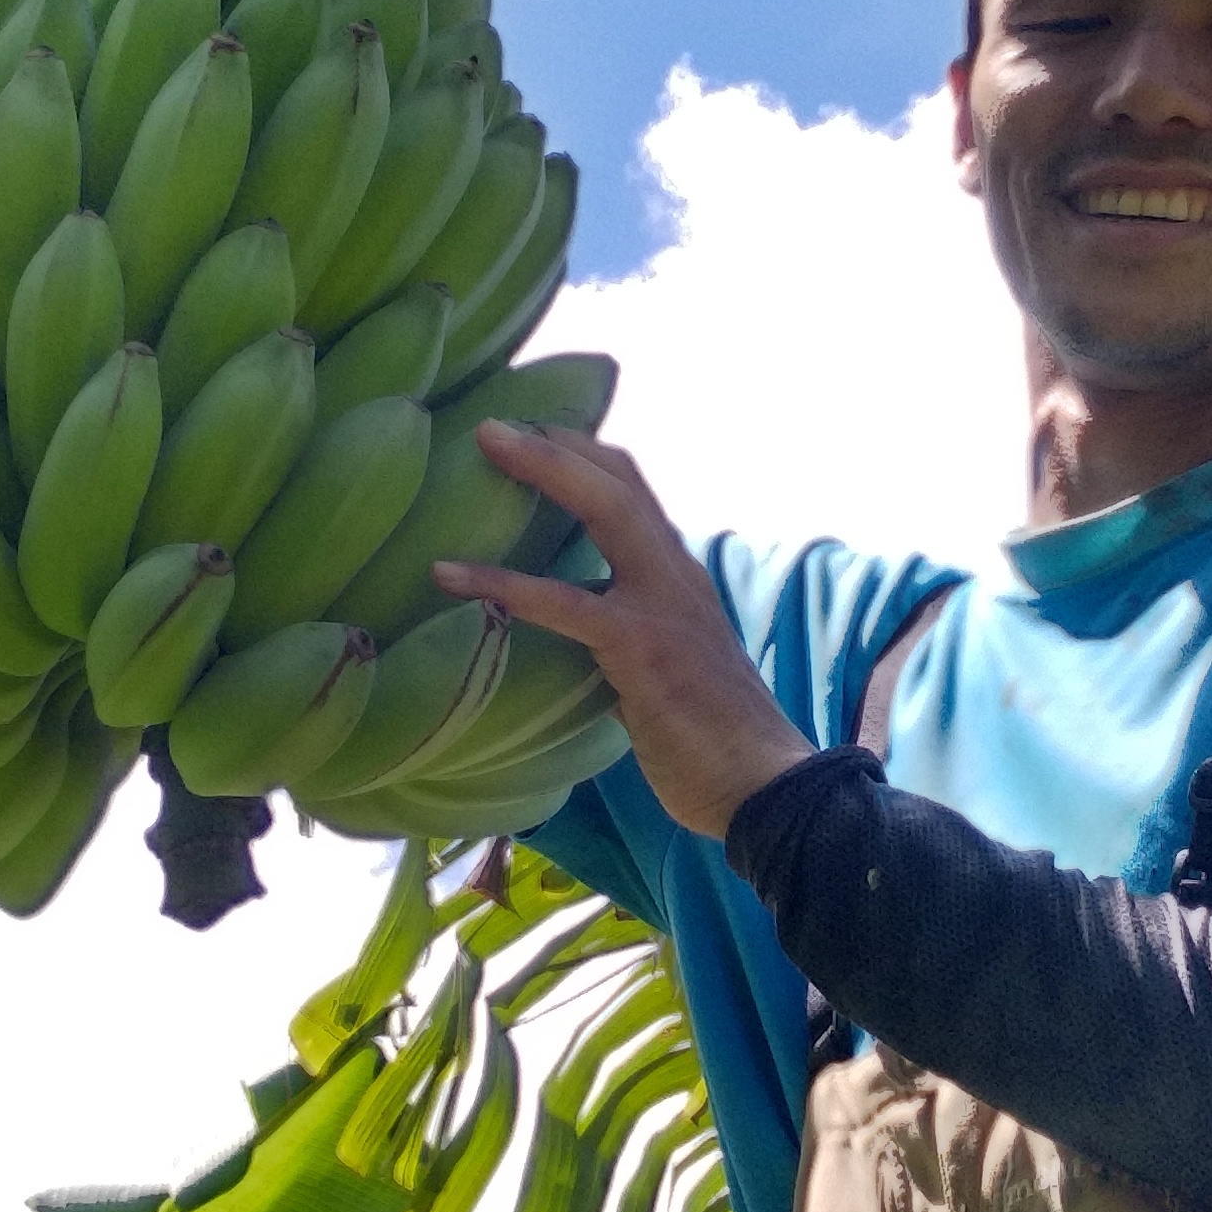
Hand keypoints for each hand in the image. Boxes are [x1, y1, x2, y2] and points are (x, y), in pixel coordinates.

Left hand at [431, 420, 824, 842]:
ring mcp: (663, 605)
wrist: (762, 787)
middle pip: (621, 479)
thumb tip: (577, 636)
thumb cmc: (711, 743)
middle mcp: (676, 575)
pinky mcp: (640, 647)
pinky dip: (504, 583)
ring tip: (482, 443)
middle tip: (495, 423)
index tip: (532, 435)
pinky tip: (449, 575)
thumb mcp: (667, 669)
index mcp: (680, 578)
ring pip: (606, 508)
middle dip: (559, 441)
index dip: (584, 456)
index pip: (635, 492)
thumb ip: (628, 636)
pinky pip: (565, 601)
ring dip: (543, 468)